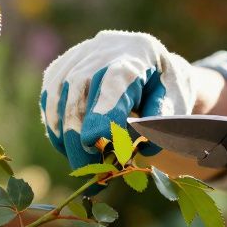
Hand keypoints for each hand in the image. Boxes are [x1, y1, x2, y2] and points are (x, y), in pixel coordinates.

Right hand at [40, 30, 198, 168]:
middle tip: (92, 176)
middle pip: (80, 96)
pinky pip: (50, 102)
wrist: (147, 57)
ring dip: (67, 139)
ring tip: (85, 166)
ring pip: (59, 101)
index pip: (113, 84)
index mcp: (137, 54)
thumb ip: (160, 121)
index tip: (93, 143)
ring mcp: (76, 57)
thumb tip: (141, 147)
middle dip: (80, 141)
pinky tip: (71, 146)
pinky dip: (57, 129)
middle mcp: (101, 50)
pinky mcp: (59, 68)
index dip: (101, 114)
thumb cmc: (165, 84)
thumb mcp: (176, 99)